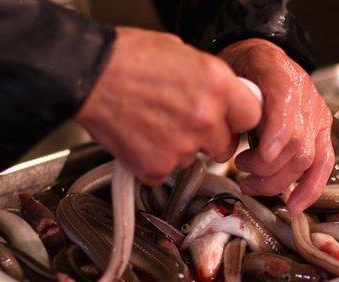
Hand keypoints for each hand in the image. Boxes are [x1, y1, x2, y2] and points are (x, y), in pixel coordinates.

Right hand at [75, 27, 260, 184]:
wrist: (86, 73)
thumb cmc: (128, 57)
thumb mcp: (183, 53)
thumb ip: (210, 80)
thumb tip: (220, 95)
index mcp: (219, 86)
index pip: (252, 117)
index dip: (239, 118)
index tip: (230, 119)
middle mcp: (206, 118)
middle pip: (226, 146)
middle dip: (211, 139)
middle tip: (188, 124)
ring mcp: (182, 146)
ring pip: (193, 159)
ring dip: (180, 147)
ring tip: (154, 123)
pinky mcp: (156, 167)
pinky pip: (164, 171)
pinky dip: (153, 160)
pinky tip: (140, 138)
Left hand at [219, 39, 334, 213]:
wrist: (263, 56)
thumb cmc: (242, 68)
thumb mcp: (230, 73)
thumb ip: (231, 104)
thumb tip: (223, 138)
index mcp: (282, 77)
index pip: (285, 114)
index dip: (272, 141)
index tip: (251, 160)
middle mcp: (307, 99)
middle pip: (295, 146)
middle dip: (265, 169)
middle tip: (240, 170)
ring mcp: (318, 117)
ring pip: (307, 160)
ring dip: (277, 181)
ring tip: (252, 184)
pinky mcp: (322, 132)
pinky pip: (324, 164)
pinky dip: (310, 189)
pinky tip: (295, 205)